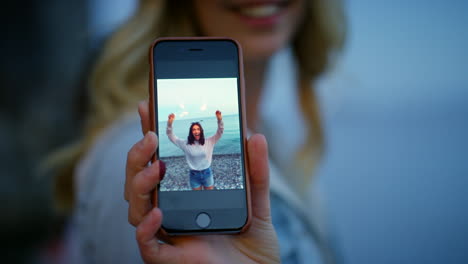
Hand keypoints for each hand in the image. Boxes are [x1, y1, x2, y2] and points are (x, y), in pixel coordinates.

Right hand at [125, 101, 279, 263]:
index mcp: (184, 193)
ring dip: (139, 183)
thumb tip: (256, 135)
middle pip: (138, 181)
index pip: (160, 160)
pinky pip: (147, 245)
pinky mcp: (171, 259)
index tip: (147, 105)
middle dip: (137, 156)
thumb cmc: (252, 243)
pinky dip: (146, 228)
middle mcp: (170, 211)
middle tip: (151, 136)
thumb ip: (255, 171)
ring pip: (136, 208)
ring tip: (156, 167)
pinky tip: (160, 212)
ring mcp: (168, 234)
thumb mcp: (257, 202)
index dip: (149, 133)